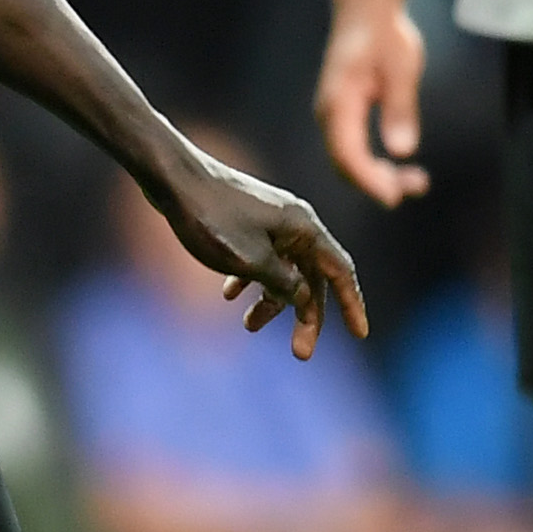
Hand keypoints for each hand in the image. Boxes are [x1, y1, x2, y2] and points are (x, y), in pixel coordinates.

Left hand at [159, 153, 375, 361]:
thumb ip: (283, 284)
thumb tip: (304, 298)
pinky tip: (228, 295)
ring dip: (270, 301)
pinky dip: (249, 279)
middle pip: (311, 277)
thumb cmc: (212, 218)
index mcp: (304, 228)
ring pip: (281, 270)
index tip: (360, 335)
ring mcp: (269, 221)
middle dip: (305, 316)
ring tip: (248, 326)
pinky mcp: (245, 221)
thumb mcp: (252, 261)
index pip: (341, 271)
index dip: (352, 304)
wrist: (172, 177)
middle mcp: (293, 224)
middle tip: (300, 354)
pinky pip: (259, 257)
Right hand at [314, 0, 431, 203]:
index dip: (369, 180)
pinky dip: (372, 163)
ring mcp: (333, 115)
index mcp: (339, 103)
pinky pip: (351, 148)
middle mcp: (329, 113)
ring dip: (376, 175)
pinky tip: (396, 166)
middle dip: (377, 183)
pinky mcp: (341, 114)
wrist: (365, 10)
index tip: (395, 197)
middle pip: (345, 163)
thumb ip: (400, 109)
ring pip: (347, 159)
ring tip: (415, 180)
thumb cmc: (385, 35)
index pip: (348, 154)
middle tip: (417, 187)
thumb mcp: (402, 69)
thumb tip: (402, 150)